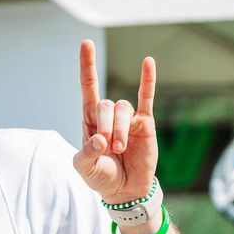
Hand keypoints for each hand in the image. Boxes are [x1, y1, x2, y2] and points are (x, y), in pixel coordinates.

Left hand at [72, 39, 157, 204]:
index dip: (87, 66)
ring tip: (120, 149)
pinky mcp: (145, 122)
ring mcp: (128, 117)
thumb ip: (87, 153)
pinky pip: (147, 97)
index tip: (86, 43)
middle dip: (106, 126)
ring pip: (123, 108)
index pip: (88, 87)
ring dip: (120, 129)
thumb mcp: (85, 168)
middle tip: (109, 149)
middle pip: (106, 104)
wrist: (125, 190)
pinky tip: (148, 61)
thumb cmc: (101, 177)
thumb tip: (100, 138)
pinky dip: (148, 79)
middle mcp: (108, 114)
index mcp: (90, 120)